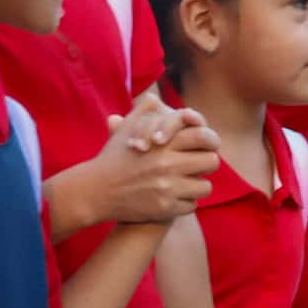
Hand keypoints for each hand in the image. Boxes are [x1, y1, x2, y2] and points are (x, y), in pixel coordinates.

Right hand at [73, 94, 216, 226]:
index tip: (206, 146)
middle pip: (211, 161)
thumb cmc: (114, 158)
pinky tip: (176, 197)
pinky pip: (192, 205)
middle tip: (199, 164)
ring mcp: (168, 188)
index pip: (204, 136)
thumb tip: (156, 99)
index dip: (209, 141)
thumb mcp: (126, 129)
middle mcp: (167, 165)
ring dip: (198, 185)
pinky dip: (186, 202)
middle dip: (207, 162)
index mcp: (162, 143)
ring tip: (188, 182)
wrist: (96, 191)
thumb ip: (144, 111)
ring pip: (205, 187)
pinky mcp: (165, 208)